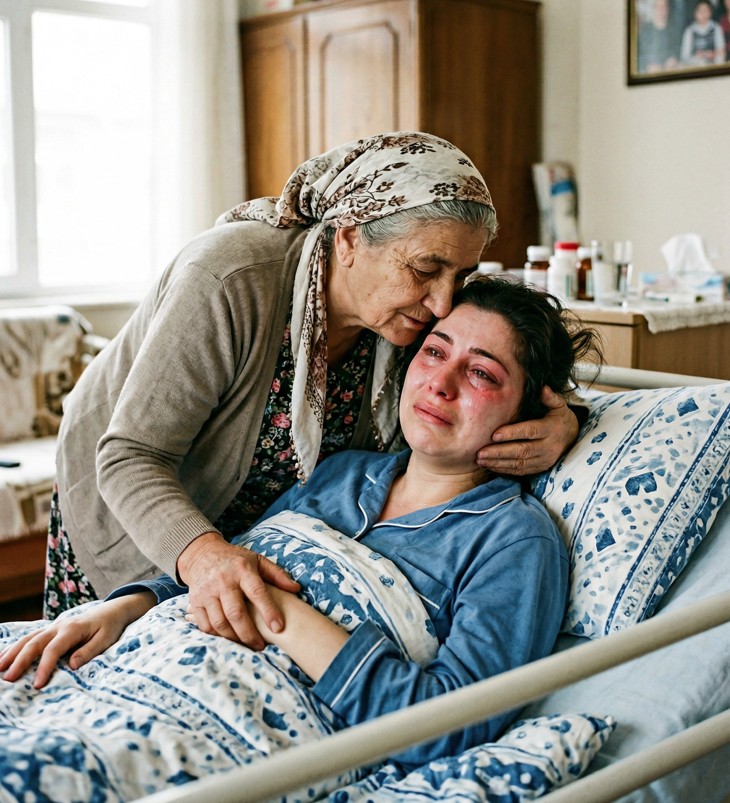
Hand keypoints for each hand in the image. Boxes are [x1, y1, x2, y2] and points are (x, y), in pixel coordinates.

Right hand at [0, 593, 154, 688]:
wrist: (111, 611)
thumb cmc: (109, 627)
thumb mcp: (106, 639)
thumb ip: (90, 651)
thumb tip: (73, 666)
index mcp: (72, 629)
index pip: (54, 649)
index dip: (44, 667)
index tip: (37, 685)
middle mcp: (59, 626)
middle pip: (34, 643)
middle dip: (20, 661)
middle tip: (8, 679)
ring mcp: (52, 627)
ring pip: (28, 639)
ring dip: (12, 652)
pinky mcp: (50, 630)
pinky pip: (29, 637)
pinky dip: (15, 646)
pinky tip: (3, 656)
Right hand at [177, 532, 299, 648]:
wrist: (202, 554)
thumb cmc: (236, 560)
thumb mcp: (257, 560)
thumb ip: (277, 574)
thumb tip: (296, 589)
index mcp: (242, 570)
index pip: (257, 592)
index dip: (269, 611)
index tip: (279, 628)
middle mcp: (223, 581)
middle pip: (236, 613)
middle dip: (250, 634)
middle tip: (261, 646)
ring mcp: (207, 592)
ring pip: (220, 622)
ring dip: (234, 638)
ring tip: (247, 644)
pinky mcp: (195, 602)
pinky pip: (205, 625)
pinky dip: (218, 636)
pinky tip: (229, 638)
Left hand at [476, 387, 578, 475]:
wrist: (574, 439)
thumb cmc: (561, 419)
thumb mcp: (560, 406)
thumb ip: (550, 398)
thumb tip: (542, 388)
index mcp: (551, 429)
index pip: (530, 431)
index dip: (512, 433)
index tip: (494, 434)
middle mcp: (548, 447)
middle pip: (522, 451)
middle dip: (499, 452)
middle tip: (480, 452)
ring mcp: (544, 460)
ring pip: (519, 464)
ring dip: (499, 463)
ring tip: (481, 460)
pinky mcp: (540, 468)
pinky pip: (521, 471)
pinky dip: (505, 470)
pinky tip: (491, 466)